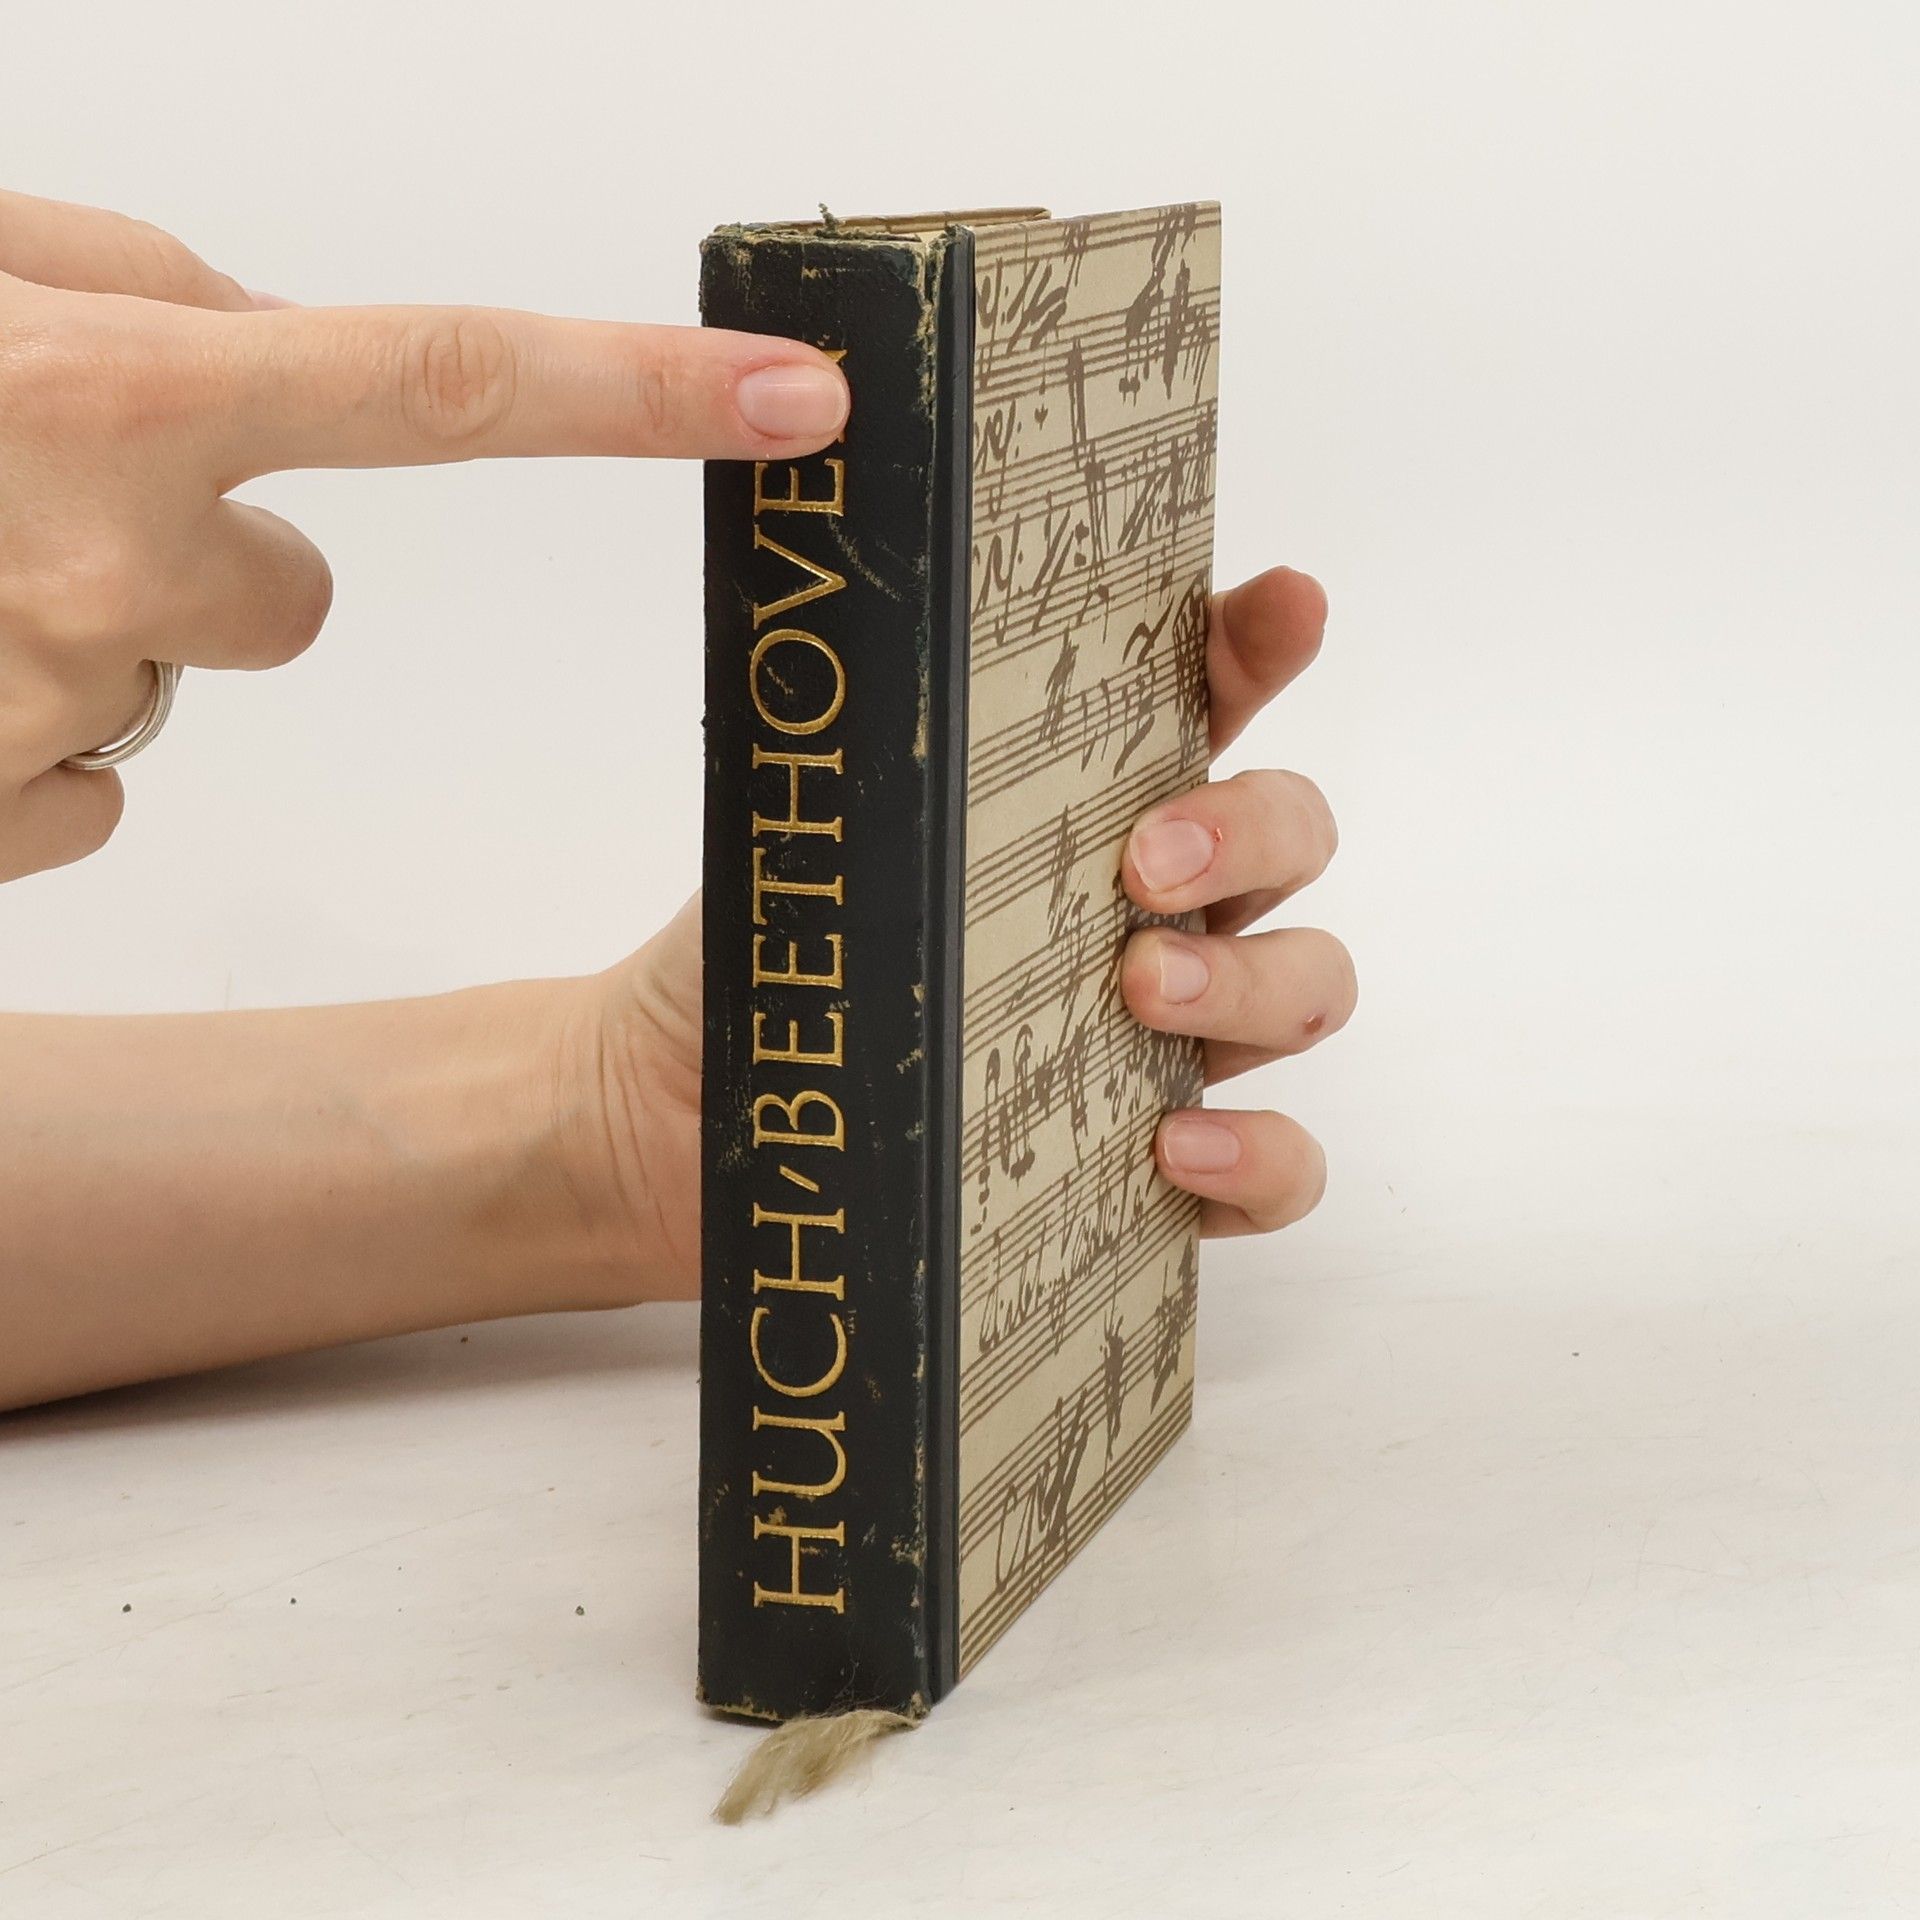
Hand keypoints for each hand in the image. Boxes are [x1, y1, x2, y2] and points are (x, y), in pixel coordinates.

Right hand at [0, 187, 849, 882]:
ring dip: (74, 625)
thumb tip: (271, 355)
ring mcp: (44, 709)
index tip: (800, 400)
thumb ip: (138, 294)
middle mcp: (105, 568)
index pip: (453, 380)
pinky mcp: (0, 813)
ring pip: (170, 678)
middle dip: (198, 550)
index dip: (646, 391)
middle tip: (29, 500)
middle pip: (294, 596)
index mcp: (108, 388)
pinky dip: (2, 724)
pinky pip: (80, 773)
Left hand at [568, 565, 1352, 1298]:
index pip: (1193, 709)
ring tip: (1140, 992)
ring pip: (1304, 989)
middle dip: (1251, 830)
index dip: (1255, 648)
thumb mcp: (789, 865)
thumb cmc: (753, 988)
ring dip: (1251, 981)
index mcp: (1067, 824)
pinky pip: (1279, 1170)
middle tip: (1145, 865)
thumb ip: (858, 780)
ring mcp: (1159, 1051)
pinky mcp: (1150, 1180)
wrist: (677, 1145)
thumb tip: (881, 678)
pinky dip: (1256, 1154)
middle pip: (1289, 841)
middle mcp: (1141, 923)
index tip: (1285, 605)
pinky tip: (1173, 1147)